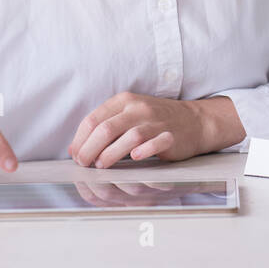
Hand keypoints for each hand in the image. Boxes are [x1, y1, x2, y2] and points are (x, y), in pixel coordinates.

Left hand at [68, 92, 242, 167]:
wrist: (193, 120)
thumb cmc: (155, 120)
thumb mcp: (127, 114)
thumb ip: (103, 126)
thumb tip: (74, 148)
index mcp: (124, 100)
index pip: (93, 119)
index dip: (80, 140)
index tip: (75, 155)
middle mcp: (139, 108)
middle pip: (106, 129)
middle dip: (89, 149)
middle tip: (83, 164)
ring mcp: (156, 122)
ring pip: (128, 137)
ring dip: (110, 154)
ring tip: (100, 166)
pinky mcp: (170, 136)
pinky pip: (155, 143)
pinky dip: (143, 152)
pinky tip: (134, 159)